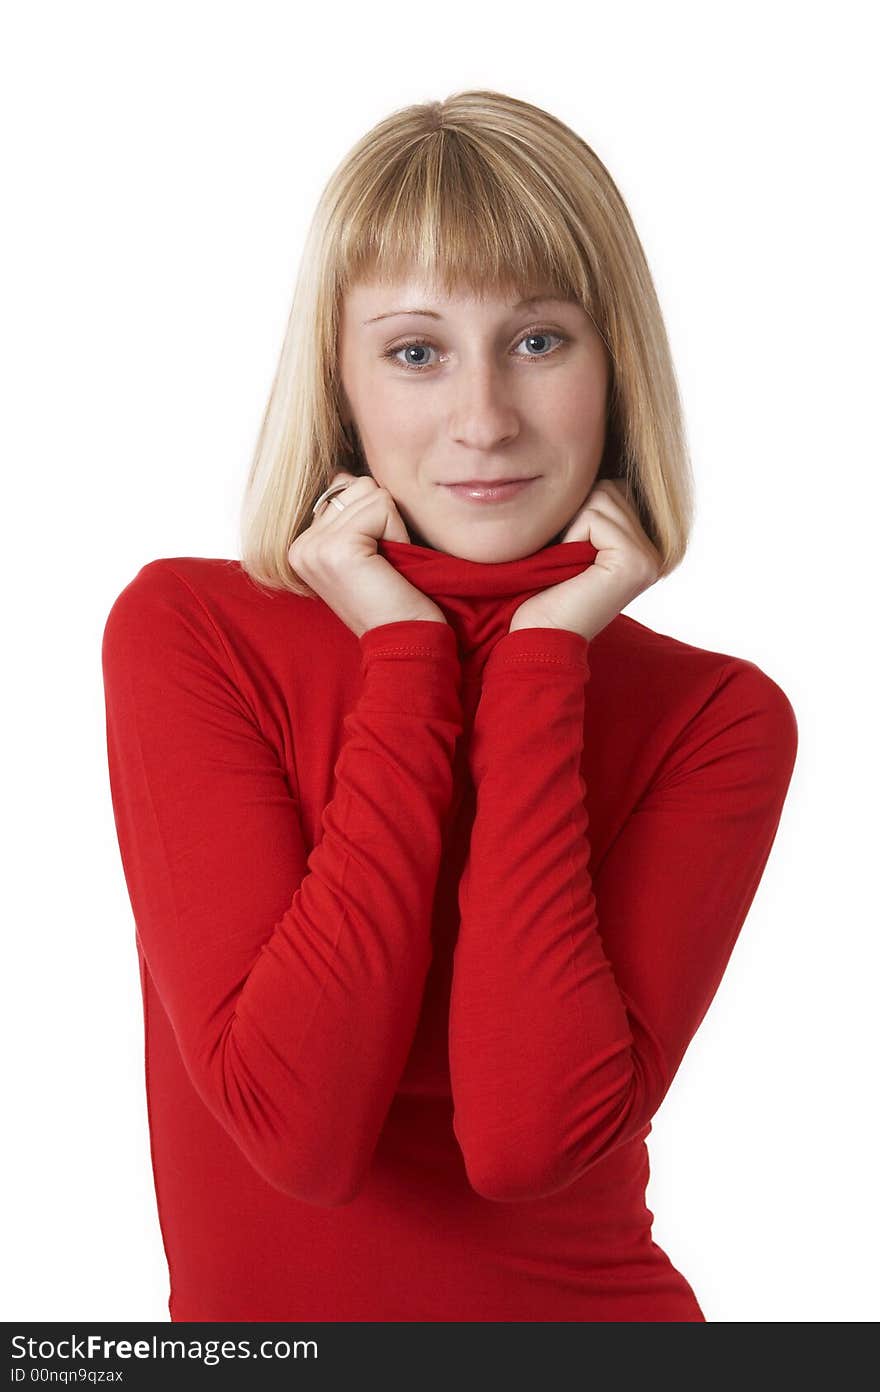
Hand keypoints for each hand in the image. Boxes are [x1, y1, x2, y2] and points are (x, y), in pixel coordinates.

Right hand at [289, 470, 447, 637]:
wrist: (405, 641)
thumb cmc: (393, 598)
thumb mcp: (363, 550)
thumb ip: (347, 512)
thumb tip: (340, 474)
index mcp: (301, 546)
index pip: (342, 487)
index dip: (374, 518)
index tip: (373, 562)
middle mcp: (300, 546)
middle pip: (357, 485)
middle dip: (383, 519)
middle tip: (383, 565)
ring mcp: (313, 547)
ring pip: (371, 492)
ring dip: (392, 527)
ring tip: (386, 566)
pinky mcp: (337, 548)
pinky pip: (382, 506)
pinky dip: (398, 534)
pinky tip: (390, 567)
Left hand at [509, 479, 661, 641]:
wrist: (538, 637)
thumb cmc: (542, 592)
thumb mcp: (571, 540)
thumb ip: (591, 508)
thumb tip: (594, 455)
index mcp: (642, 546)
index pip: (613, 489)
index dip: (579, 513)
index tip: (569, 553)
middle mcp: (656, 551)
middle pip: (609, 488)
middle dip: (576, 518)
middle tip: (565, 562)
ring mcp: (650, 557)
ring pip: (601, 497)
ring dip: (572, 528)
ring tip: (568, 566)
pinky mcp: (636, 562)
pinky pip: (594, 516)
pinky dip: (572, 538)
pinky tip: (573, 570)